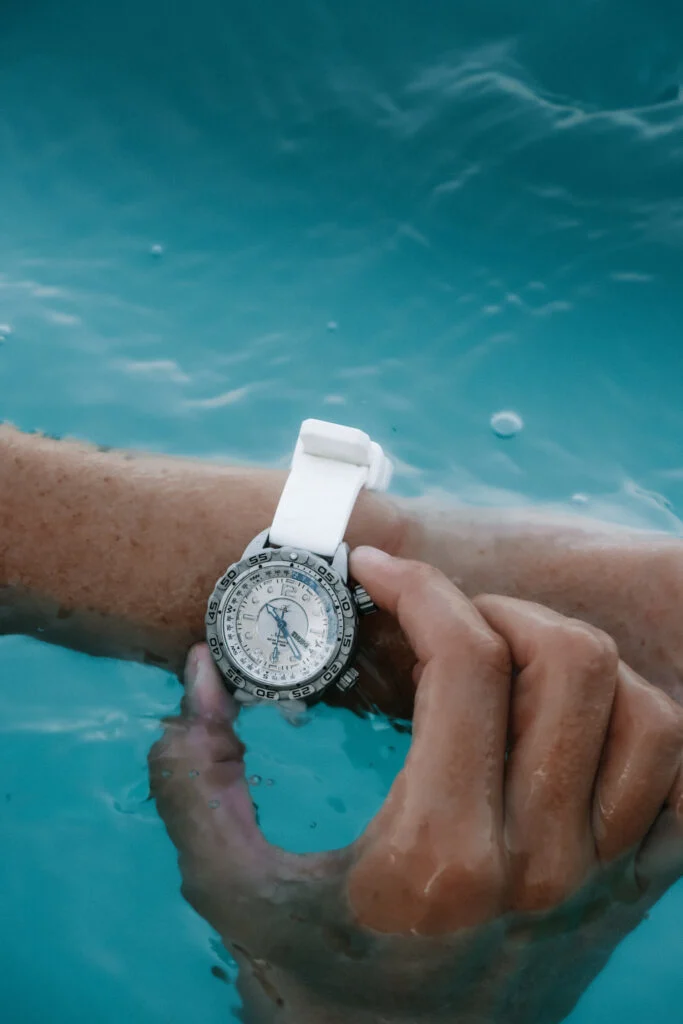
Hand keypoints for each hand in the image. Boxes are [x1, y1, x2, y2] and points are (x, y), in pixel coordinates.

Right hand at [149, 549, 682, 1023]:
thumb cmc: (314, 982)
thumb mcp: (229, 890)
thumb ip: (192, 780)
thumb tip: (202, 670)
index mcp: (438, 856)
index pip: (466, 663)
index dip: (418, 587)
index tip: (374, 570)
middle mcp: (539, 864)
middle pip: (571, 664)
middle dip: (499, 609)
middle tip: (442, 619)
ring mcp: (601, 882)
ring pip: (646, 711)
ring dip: (579, 661)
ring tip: (512, 663)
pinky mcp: (634, 896)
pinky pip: (682, 780)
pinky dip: (643, 727)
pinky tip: (575, 723)